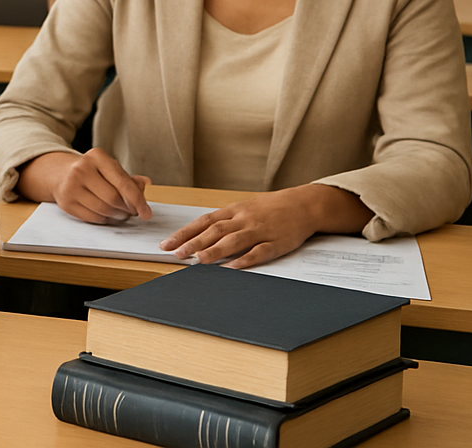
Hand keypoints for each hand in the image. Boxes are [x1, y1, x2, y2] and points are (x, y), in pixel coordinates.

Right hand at [19, 148, 151, 224]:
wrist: (59, 174)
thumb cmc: (91, 172)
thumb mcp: (109, 168)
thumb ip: (128, 178)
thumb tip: (146, 184)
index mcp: (97, 157)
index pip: (122, 182)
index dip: (138, 200)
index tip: (146, 213)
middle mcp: (81, 169)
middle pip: (113, 199)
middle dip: (127, 209)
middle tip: (132, 212)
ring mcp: (71, 186)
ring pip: (104, 210)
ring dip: (117, 216)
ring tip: (120, 212)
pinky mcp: (66, 203)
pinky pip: (93, 218)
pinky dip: (105, 219)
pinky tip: (107, 214)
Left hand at [159, 184, 371, 267]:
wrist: (303, 205)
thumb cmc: (269, 208)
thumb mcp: (243, 208)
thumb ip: (223, 221)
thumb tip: (196, 235)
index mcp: (233, 210)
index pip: (203, 221)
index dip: (184, 233)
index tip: (167, 244)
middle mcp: (244, 219)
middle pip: (215, 230)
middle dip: (194, 242)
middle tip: (177, 254)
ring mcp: (260, 230)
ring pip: (234, 240)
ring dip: (215, 250)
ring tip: (198, 259)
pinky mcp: (277, 243)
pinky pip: (259, 251)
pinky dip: (245, 259)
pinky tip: (233, 267)